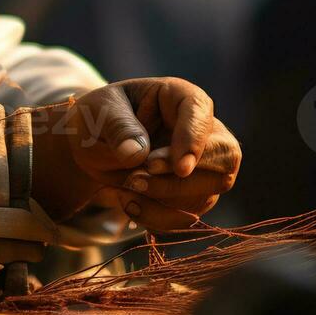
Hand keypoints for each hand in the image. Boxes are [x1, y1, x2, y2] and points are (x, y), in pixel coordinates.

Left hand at [31, 78, 240, 228]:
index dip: (195, 141)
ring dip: (163, 198)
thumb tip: (136, 154)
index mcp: (180, 97)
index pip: (201, 113)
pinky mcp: (194, 195)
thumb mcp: (99, 113)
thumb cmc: (99, 117)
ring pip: (206, 192)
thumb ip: (118, 127)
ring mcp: (204, 166)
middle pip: (224, 158)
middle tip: (137, 178)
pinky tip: (128, 202)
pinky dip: (157, 217)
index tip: (180, 168)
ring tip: (125, 186)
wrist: (91, 147)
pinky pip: (187, 216)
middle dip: (181, 179)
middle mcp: (202, 131)